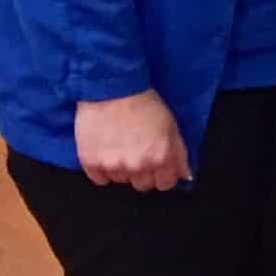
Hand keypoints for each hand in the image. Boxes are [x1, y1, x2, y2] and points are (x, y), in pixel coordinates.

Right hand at [72, 91, 189, 190]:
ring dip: (121, 169)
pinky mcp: (91, 163)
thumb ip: (179, 154)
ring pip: (121, 180)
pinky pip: (99, 179)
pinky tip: (105, 151)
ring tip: (119, 147)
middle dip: (142, 173)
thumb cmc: (145, 104)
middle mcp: (138, 167)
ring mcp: (113, 166)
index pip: (165, 184)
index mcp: (160, 158)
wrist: (112, 90)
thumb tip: (185, 176)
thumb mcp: (172, 126)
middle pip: (142, 185)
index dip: (163, 175)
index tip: (158, 166)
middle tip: (137, 153)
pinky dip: (102, 169)